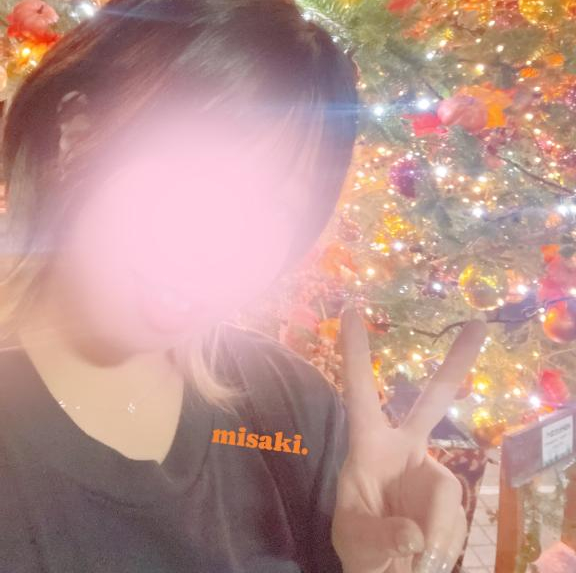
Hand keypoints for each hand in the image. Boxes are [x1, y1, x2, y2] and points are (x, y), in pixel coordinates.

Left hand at [331, 313, 486, 572]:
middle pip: (433, 401)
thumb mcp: (355, 542)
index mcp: (367, 445)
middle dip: (457, 363)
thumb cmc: (361, 546)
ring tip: (411, 558)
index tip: (350, 309)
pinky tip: (425, 555)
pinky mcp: (448, 494)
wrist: (388, 571)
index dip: (355, 352)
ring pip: (445, 492)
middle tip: (479, 325)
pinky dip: (442, 545)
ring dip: (433, 533)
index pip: (358, 392)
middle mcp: (402, 447)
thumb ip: (380, 538)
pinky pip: (454, 519)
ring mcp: (429, 469)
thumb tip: (416, 535)